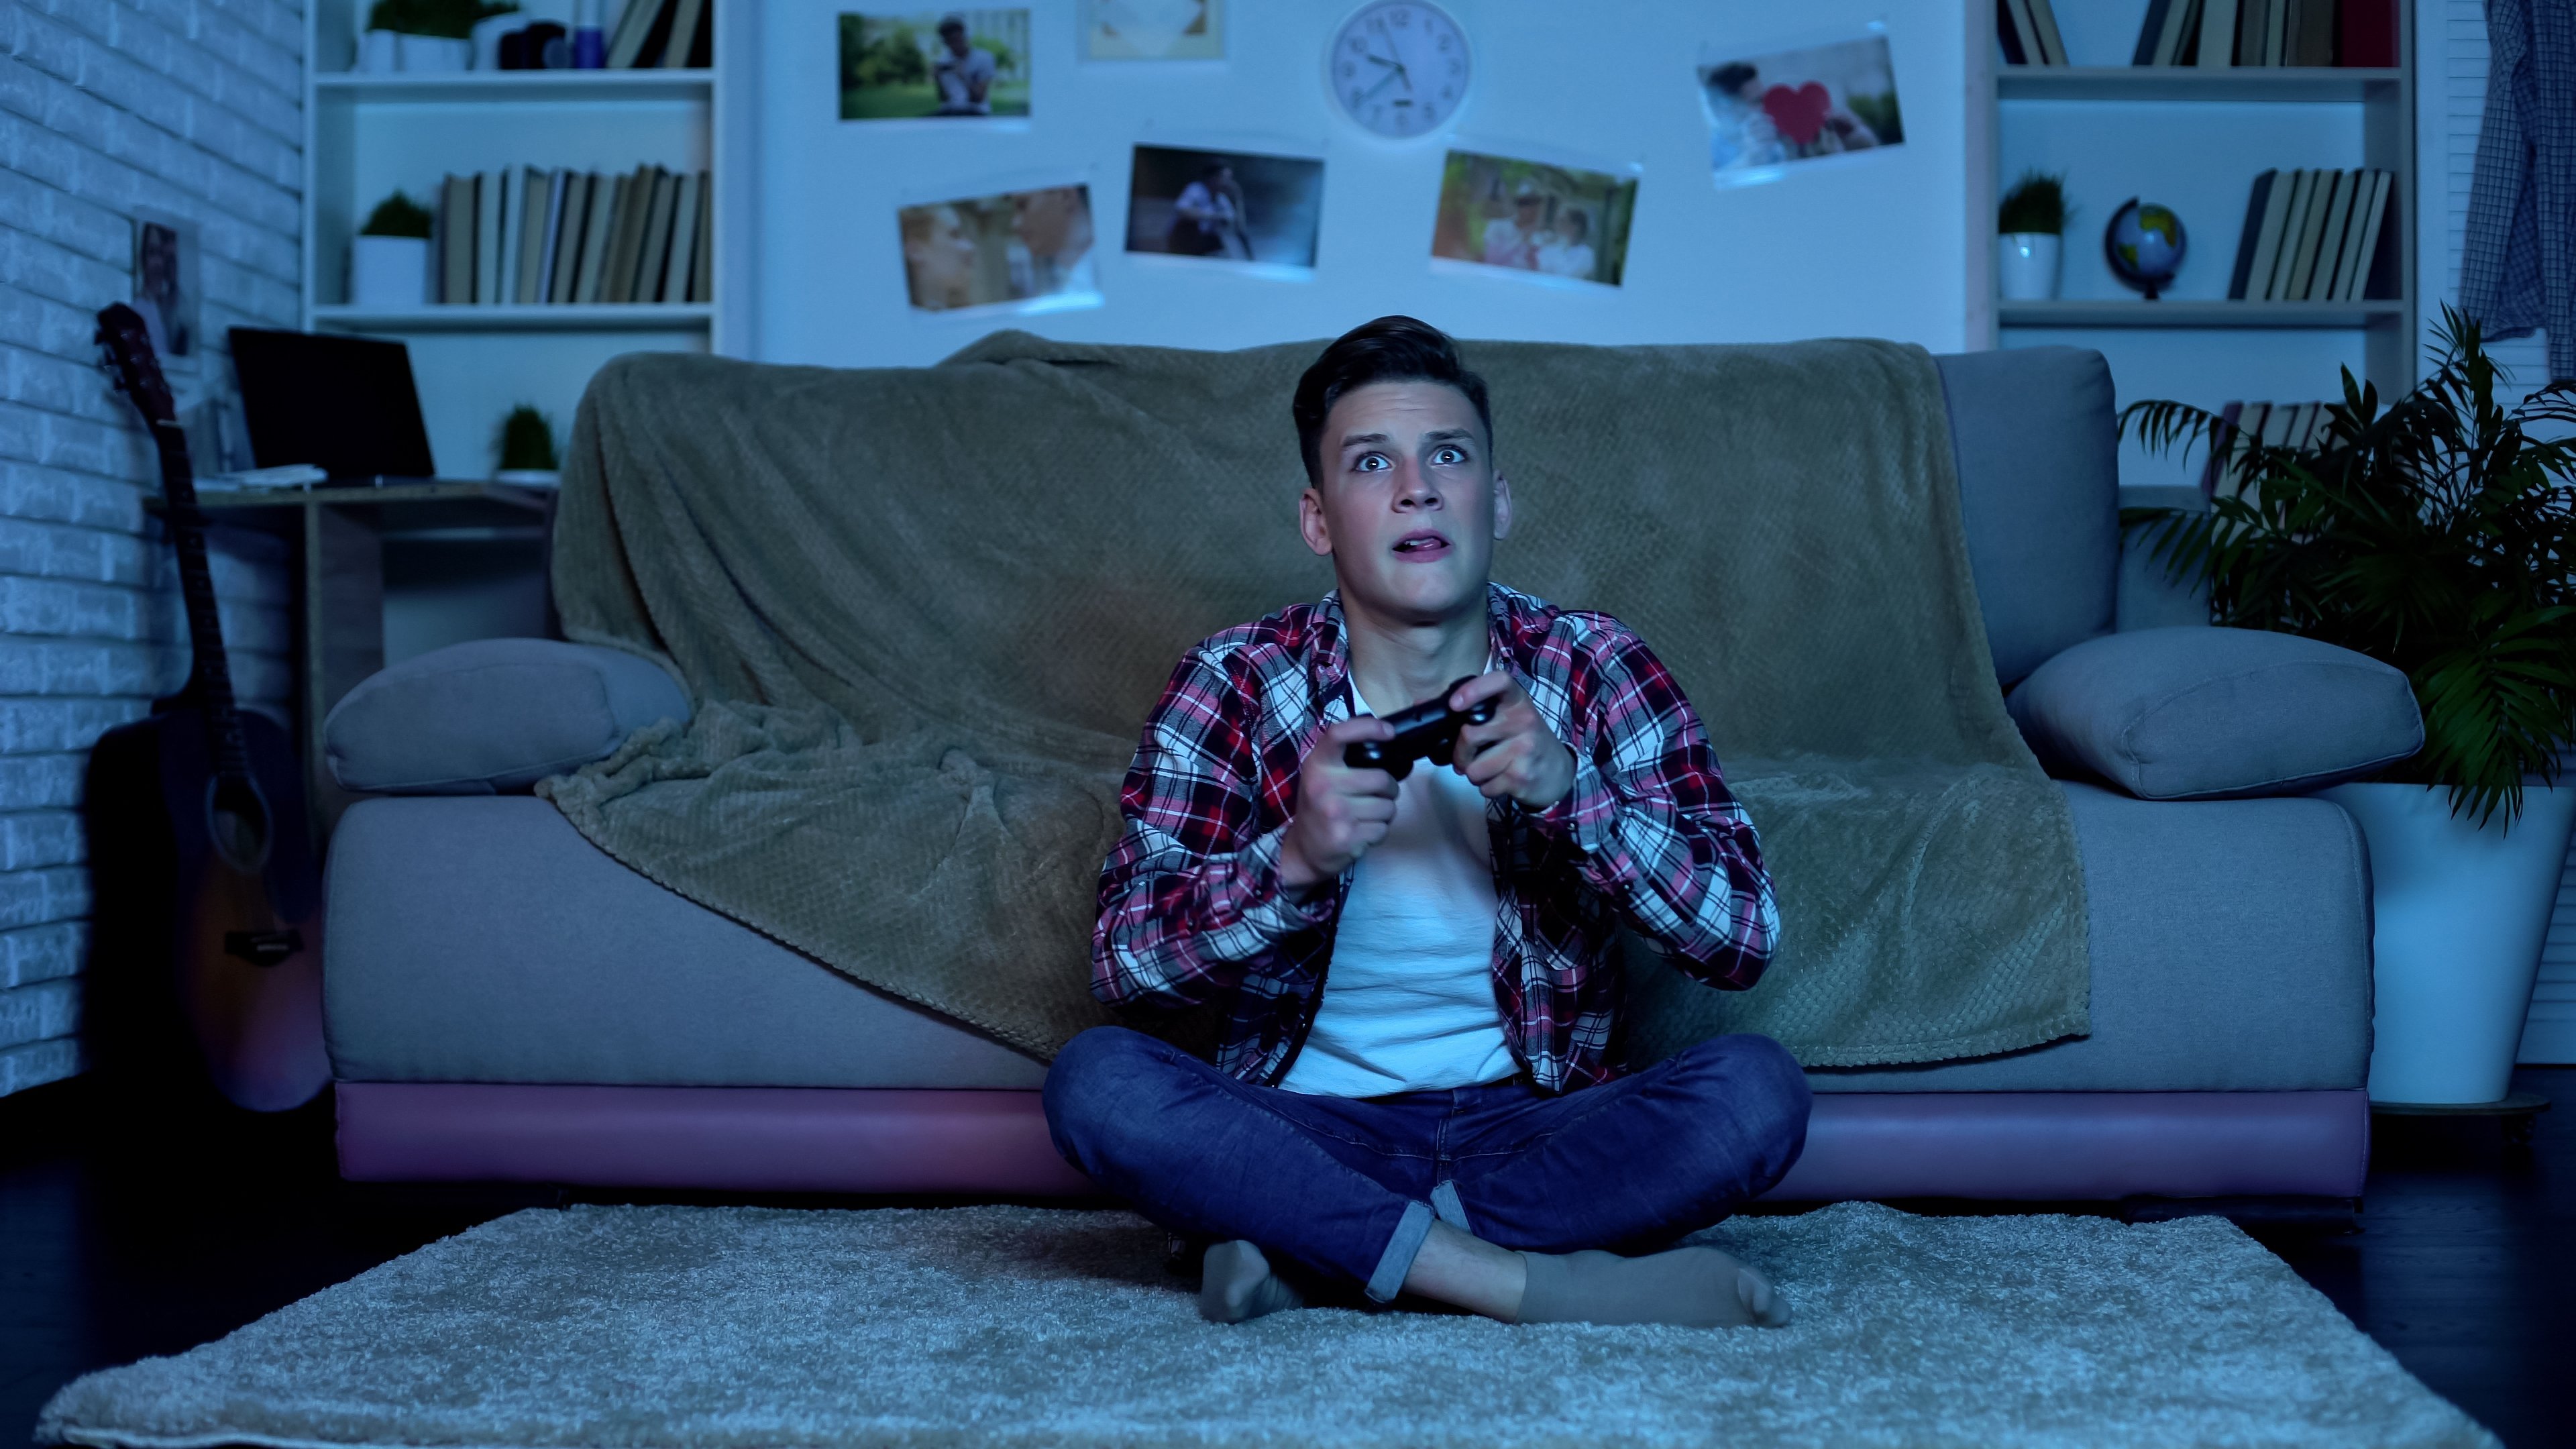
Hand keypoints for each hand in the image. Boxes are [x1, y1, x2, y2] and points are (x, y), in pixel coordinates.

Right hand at [1278, 716, 1398, 893]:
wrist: (1303, 851)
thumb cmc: (1319, 808)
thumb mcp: (1320, 777)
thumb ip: (1343, 760)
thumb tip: (1384, 737)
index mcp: (1317, 765)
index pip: (1339, 734)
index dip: (1369, 728)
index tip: (1389, 732)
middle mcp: (1323, 786)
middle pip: (1382, 779)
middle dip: (1389, 789)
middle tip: (1377, 795)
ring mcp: (1335, 812)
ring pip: (1388, 807)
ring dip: (1384, 813)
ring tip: (1365, 816)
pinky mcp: (1347, 836)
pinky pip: (1383, 829)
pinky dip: (1378, 832)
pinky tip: (1361, 832)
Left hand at [1448, 672, 1574, 810]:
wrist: (1558, 771)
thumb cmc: (1522, 740)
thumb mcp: (1505, 717)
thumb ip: (1470, 710)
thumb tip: (1420, 707)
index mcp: (1516, 700)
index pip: (1499, 681)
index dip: (1474, 690)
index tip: (1455, 704)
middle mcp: (1524, 720)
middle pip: (1470, 735)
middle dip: (1460, 754)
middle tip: (1466, 758)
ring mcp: (1525, 749)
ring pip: (1474, 768)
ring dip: (1474, 775)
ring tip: (1490, 769)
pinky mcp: (1523, 776)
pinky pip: (1485, 787)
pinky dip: (1487, 788)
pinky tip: (1502, 780)